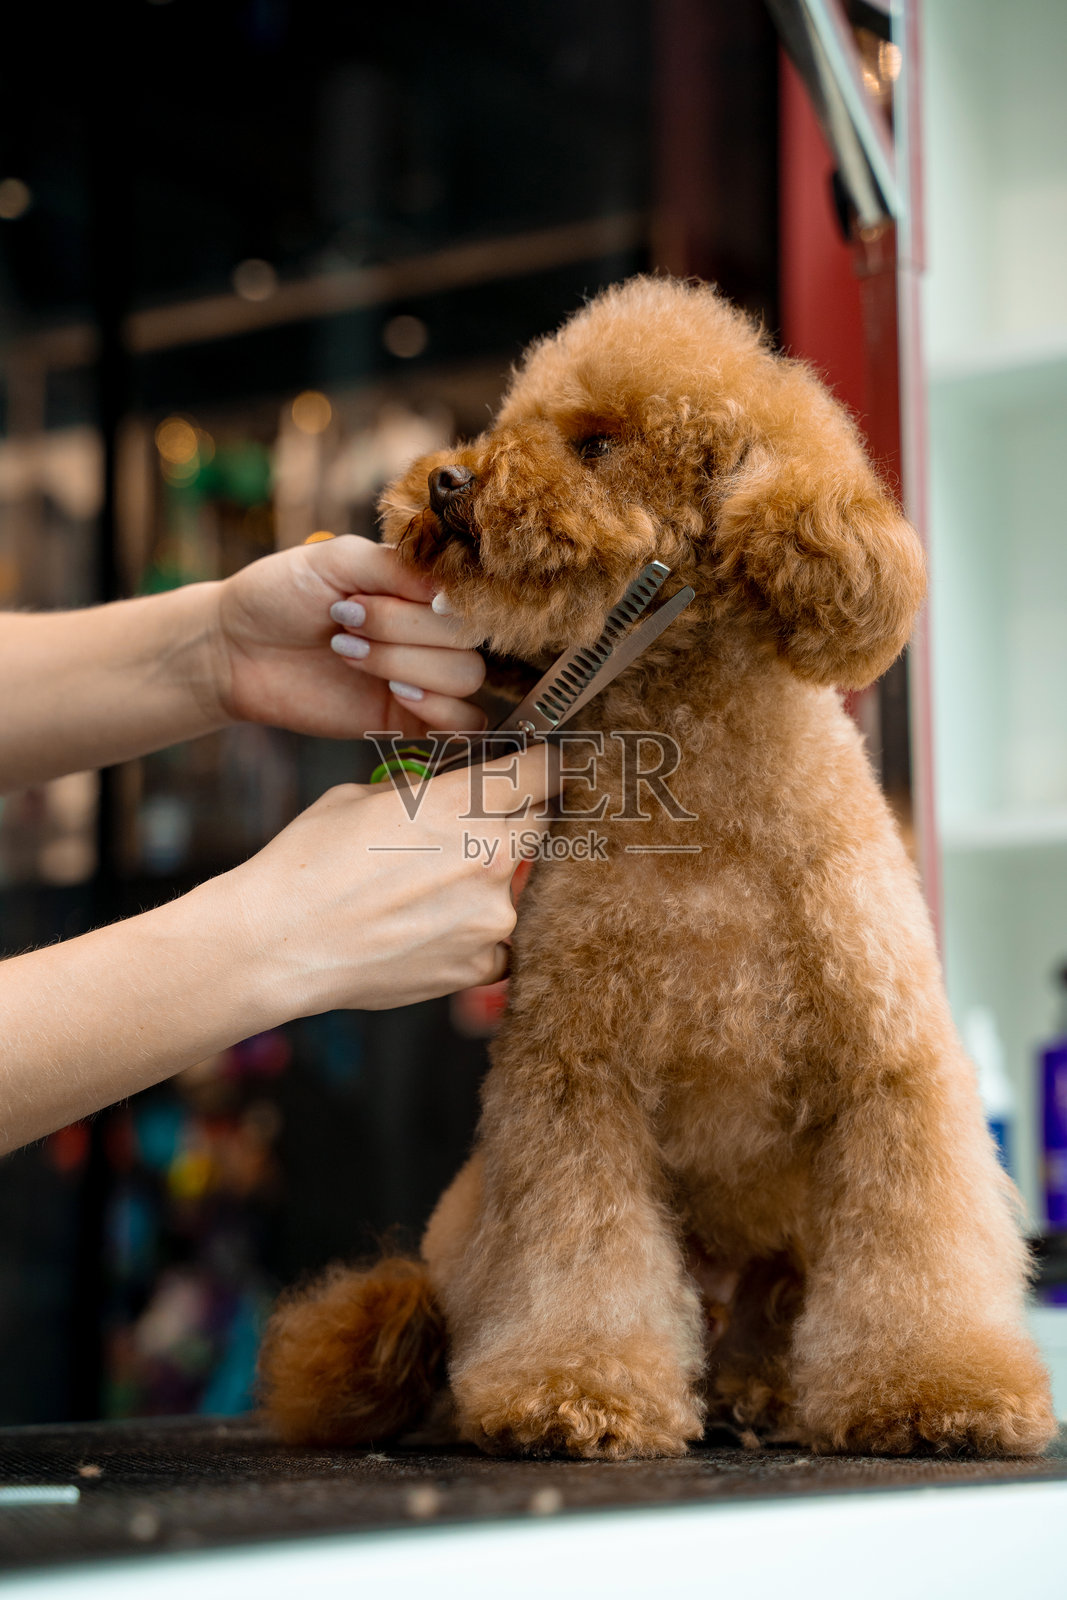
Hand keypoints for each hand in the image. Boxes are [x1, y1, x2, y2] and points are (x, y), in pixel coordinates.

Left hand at [212, 535, 485, 738]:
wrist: (234, 649)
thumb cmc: (281, 594)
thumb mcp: (336, 559)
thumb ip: (396, 565)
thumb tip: (450, 595)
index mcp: (421, 585)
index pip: (468, 592)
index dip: (432, 597)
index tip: (372, 594)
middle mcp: (431, 630)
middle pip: (466, 636)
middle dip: (402, 630)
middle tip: (342, 622)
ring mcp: (424, 676)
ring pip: (465, 677)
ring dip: (407, 664)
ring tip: (348, 653)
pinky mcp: (409, 720)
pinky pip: (463, 725)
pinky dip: (442, 710)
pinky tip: (397, 693)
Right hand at [228, 742, 559, 1014]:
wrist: (278, 944)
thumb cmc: (308, 863)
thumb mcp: (362, 797)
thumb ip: (424, 790)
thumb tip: (447, 787)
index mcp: (466, 804)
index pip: (544, 771)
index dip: (544, 765)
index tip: (542, 767)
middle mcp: (494, 858)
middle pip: (540, 826)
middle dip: (516, 821)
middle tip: (474, 829)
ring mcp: (493, 918)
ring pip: (518, 887)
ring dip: (488, 883)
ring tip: (427, 892)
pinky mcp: (481, 965)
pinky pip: (497, 941)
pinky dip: (473, 935)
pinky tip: (428, 930)